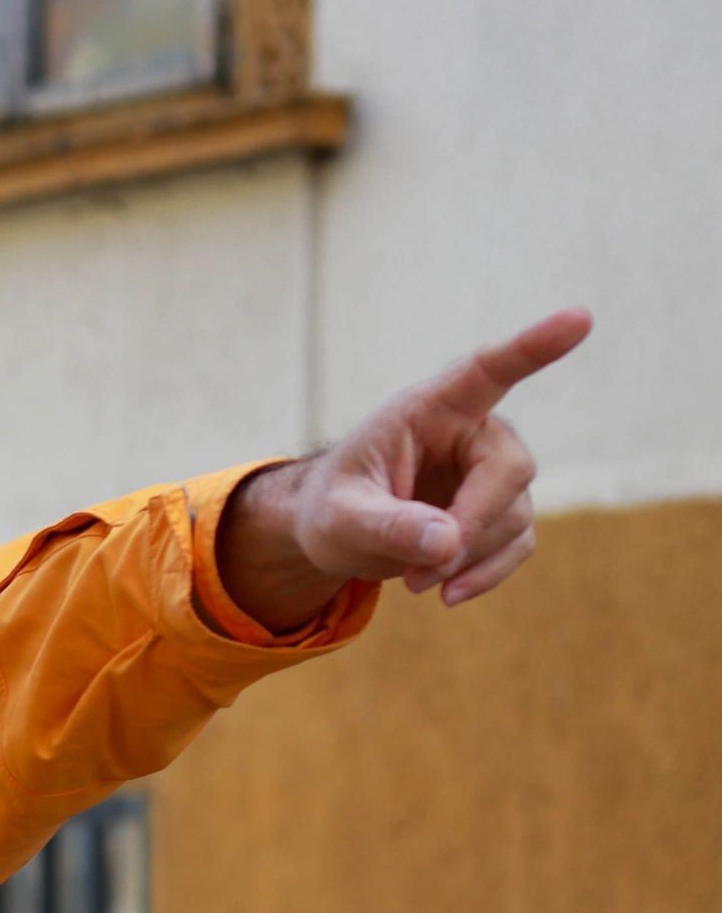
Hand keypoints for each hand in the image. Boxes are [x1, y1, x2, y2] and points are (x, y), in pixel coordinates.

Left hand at [219, 308, 592, 631]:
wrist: (338, 532)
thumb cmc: (332, 506)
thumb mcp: (339, 518)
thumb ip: (384, 525)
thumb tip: (446, 543)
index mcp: (429, 409)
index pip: (488, 371)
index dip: (534, 346)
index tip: (579, 318)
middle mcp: (473, 431)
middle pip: (510, 471)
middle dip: (471, 526)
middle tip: (418, 572)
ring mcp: (493, 472)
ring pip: (514, 517)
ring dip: (468, 558)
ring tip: (413, 582)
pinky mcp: (501, 511)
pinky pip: (517, 545)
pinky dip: (484, 574)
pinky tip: (448, 593)